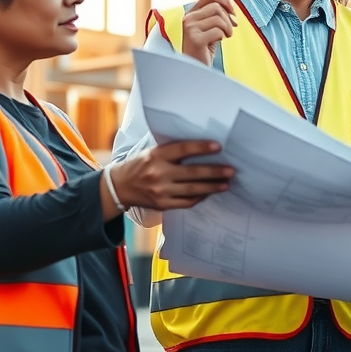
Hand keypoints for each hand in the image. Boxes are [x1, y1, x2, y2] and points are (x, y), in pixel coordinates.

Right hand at [109, 140, 233, 215]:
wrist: (119, 186)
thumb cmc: (140, 165)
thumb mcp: (153, 152)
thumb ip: (173, 151)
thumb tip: (203, 149)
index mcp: (156, 155)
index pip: (182, 149)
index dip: (201, 147)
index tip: (218, 147)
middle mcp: (158, 173)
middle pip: (192, 172)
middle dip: (214, 172)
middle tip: (231, 170)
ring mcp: (160, 191)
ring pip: (192, 189)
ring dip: (212, 187)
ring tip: (226, 183)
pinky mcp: (162, 204)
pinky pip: (186, 202)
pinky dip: (200, 197)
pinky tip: (210, 193)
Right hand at [182, 0, 236, 64]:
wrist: (198, 68)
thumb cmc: (207, 45)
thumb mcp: (214, 20)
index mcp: (191, 12)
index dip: (225, 1)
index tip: (232, 14)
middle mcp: (187, 18)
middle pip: (217, 6)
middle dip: (228, 18)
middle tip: (230, 29)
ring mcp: (189, 28)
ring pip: (219, 18)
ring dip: (227, 29)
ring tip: (224, 37)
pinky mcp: (195, 39)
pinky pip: (218, 31)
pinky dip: (223, 37)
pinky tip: (217, 43)